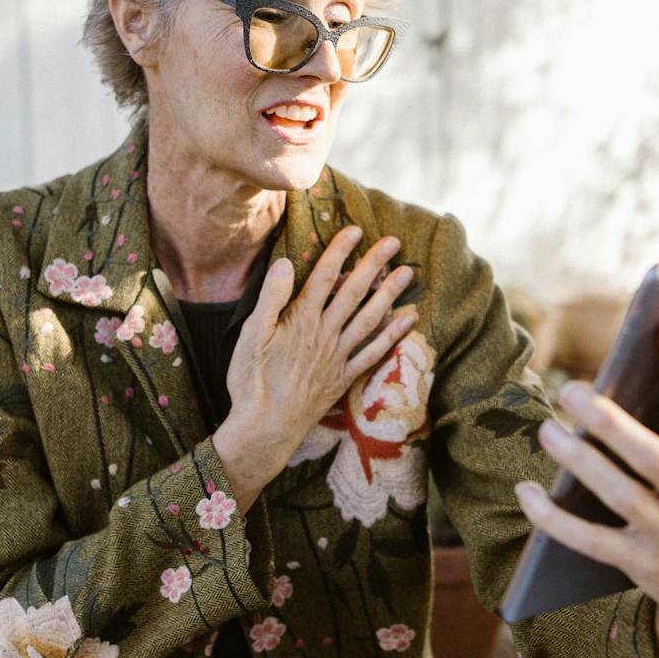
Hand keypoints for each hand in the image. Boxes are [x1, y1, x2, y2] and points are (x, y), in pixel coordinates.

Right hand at [214, 224, 416, 506]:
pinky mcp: (344, 376)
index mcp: (301, 320)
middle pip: (353, 292)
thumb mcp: (250, 335)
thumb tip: (285, 262)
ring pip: (369, 318)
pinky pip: (374, 352)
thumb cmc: (251, 381)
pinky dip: (392, 334)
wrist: (265, 427)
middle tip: (394, 242)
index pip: (324, 277)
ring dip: (390, 293)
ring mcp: (338, 356)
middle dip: (374, 264)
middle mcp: (325, 334)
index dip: (340, 251)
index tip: (356, 230)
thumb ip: (271, 298)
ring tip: (407, 273)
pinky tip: (407, 319)